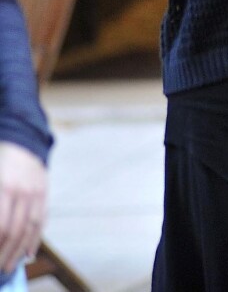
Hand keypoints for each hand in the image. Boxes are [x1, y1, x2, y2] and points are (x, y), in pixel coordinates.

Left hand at [0, 142, 47, 273]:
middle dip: (5, 253)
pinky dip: (36, 239)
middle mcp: (23, 192)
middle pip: (15, 231)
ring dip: (19, 251)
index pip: (2, 226)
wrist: (23, 140)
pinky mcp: (44, 194)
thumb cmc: (1, 160)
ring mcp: (36, 193)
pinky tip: (29, 253)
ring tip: (10, 267)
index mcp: (6, 188)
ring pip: (29, 229)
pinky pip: (41, 220)